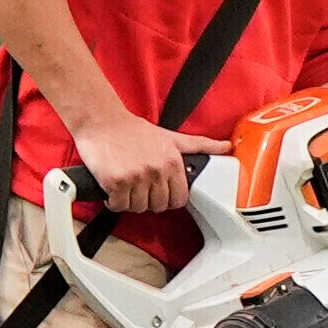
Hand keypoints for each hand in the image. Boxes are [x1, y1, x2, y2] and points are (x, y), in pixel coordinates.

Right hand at [64, 112, 197, 222]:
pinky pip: (118, 205)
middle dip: (147, 200)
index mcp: (172, 162)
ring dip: (129, 201)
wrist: (101, 120)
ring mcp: (136, 177)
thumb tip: (226, 146)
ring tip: (125, 186)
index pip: (179, 199)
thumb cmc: (132, 130)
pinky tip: (112, 189)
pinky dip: (113, 201)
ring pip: (138, 207)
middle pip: (158, 206)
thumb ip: (200, 145)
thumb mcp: (171, 137)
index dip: (167, 198)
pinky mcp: (116, 182)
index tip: (157, 191)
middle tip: (138, 187)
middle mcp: (156, 170)